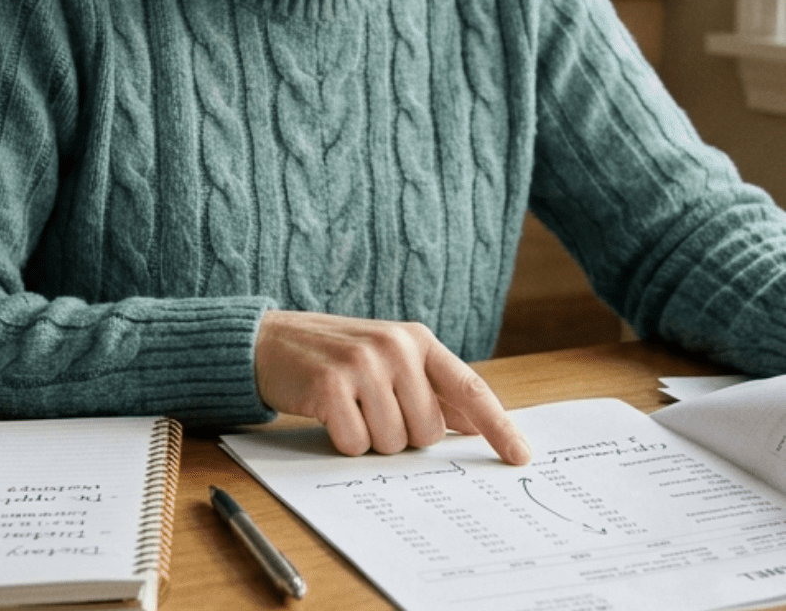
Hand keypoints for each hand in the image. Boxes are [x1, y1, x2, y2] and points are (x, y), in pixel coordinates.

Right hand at [254, 309, 530, 462]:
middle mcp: (396, 346)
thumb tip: (477, 425)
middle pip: (427, 432)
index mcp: (417, 339)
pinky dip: (342, 439)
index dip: (498, 425)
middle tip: (371, 407)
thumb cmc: (336, 356)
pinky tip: (328, 410)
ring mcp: (364, 364)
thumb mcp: (389, 359)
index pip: (469, 387)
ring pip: (392, 443)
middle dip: (401, 435)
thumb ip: (432, 388)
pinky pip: (356, 444)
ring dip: (369, 437)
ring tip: (348, 405)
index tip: (521, 453)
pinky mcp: (331, 385)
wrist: (271, 341)